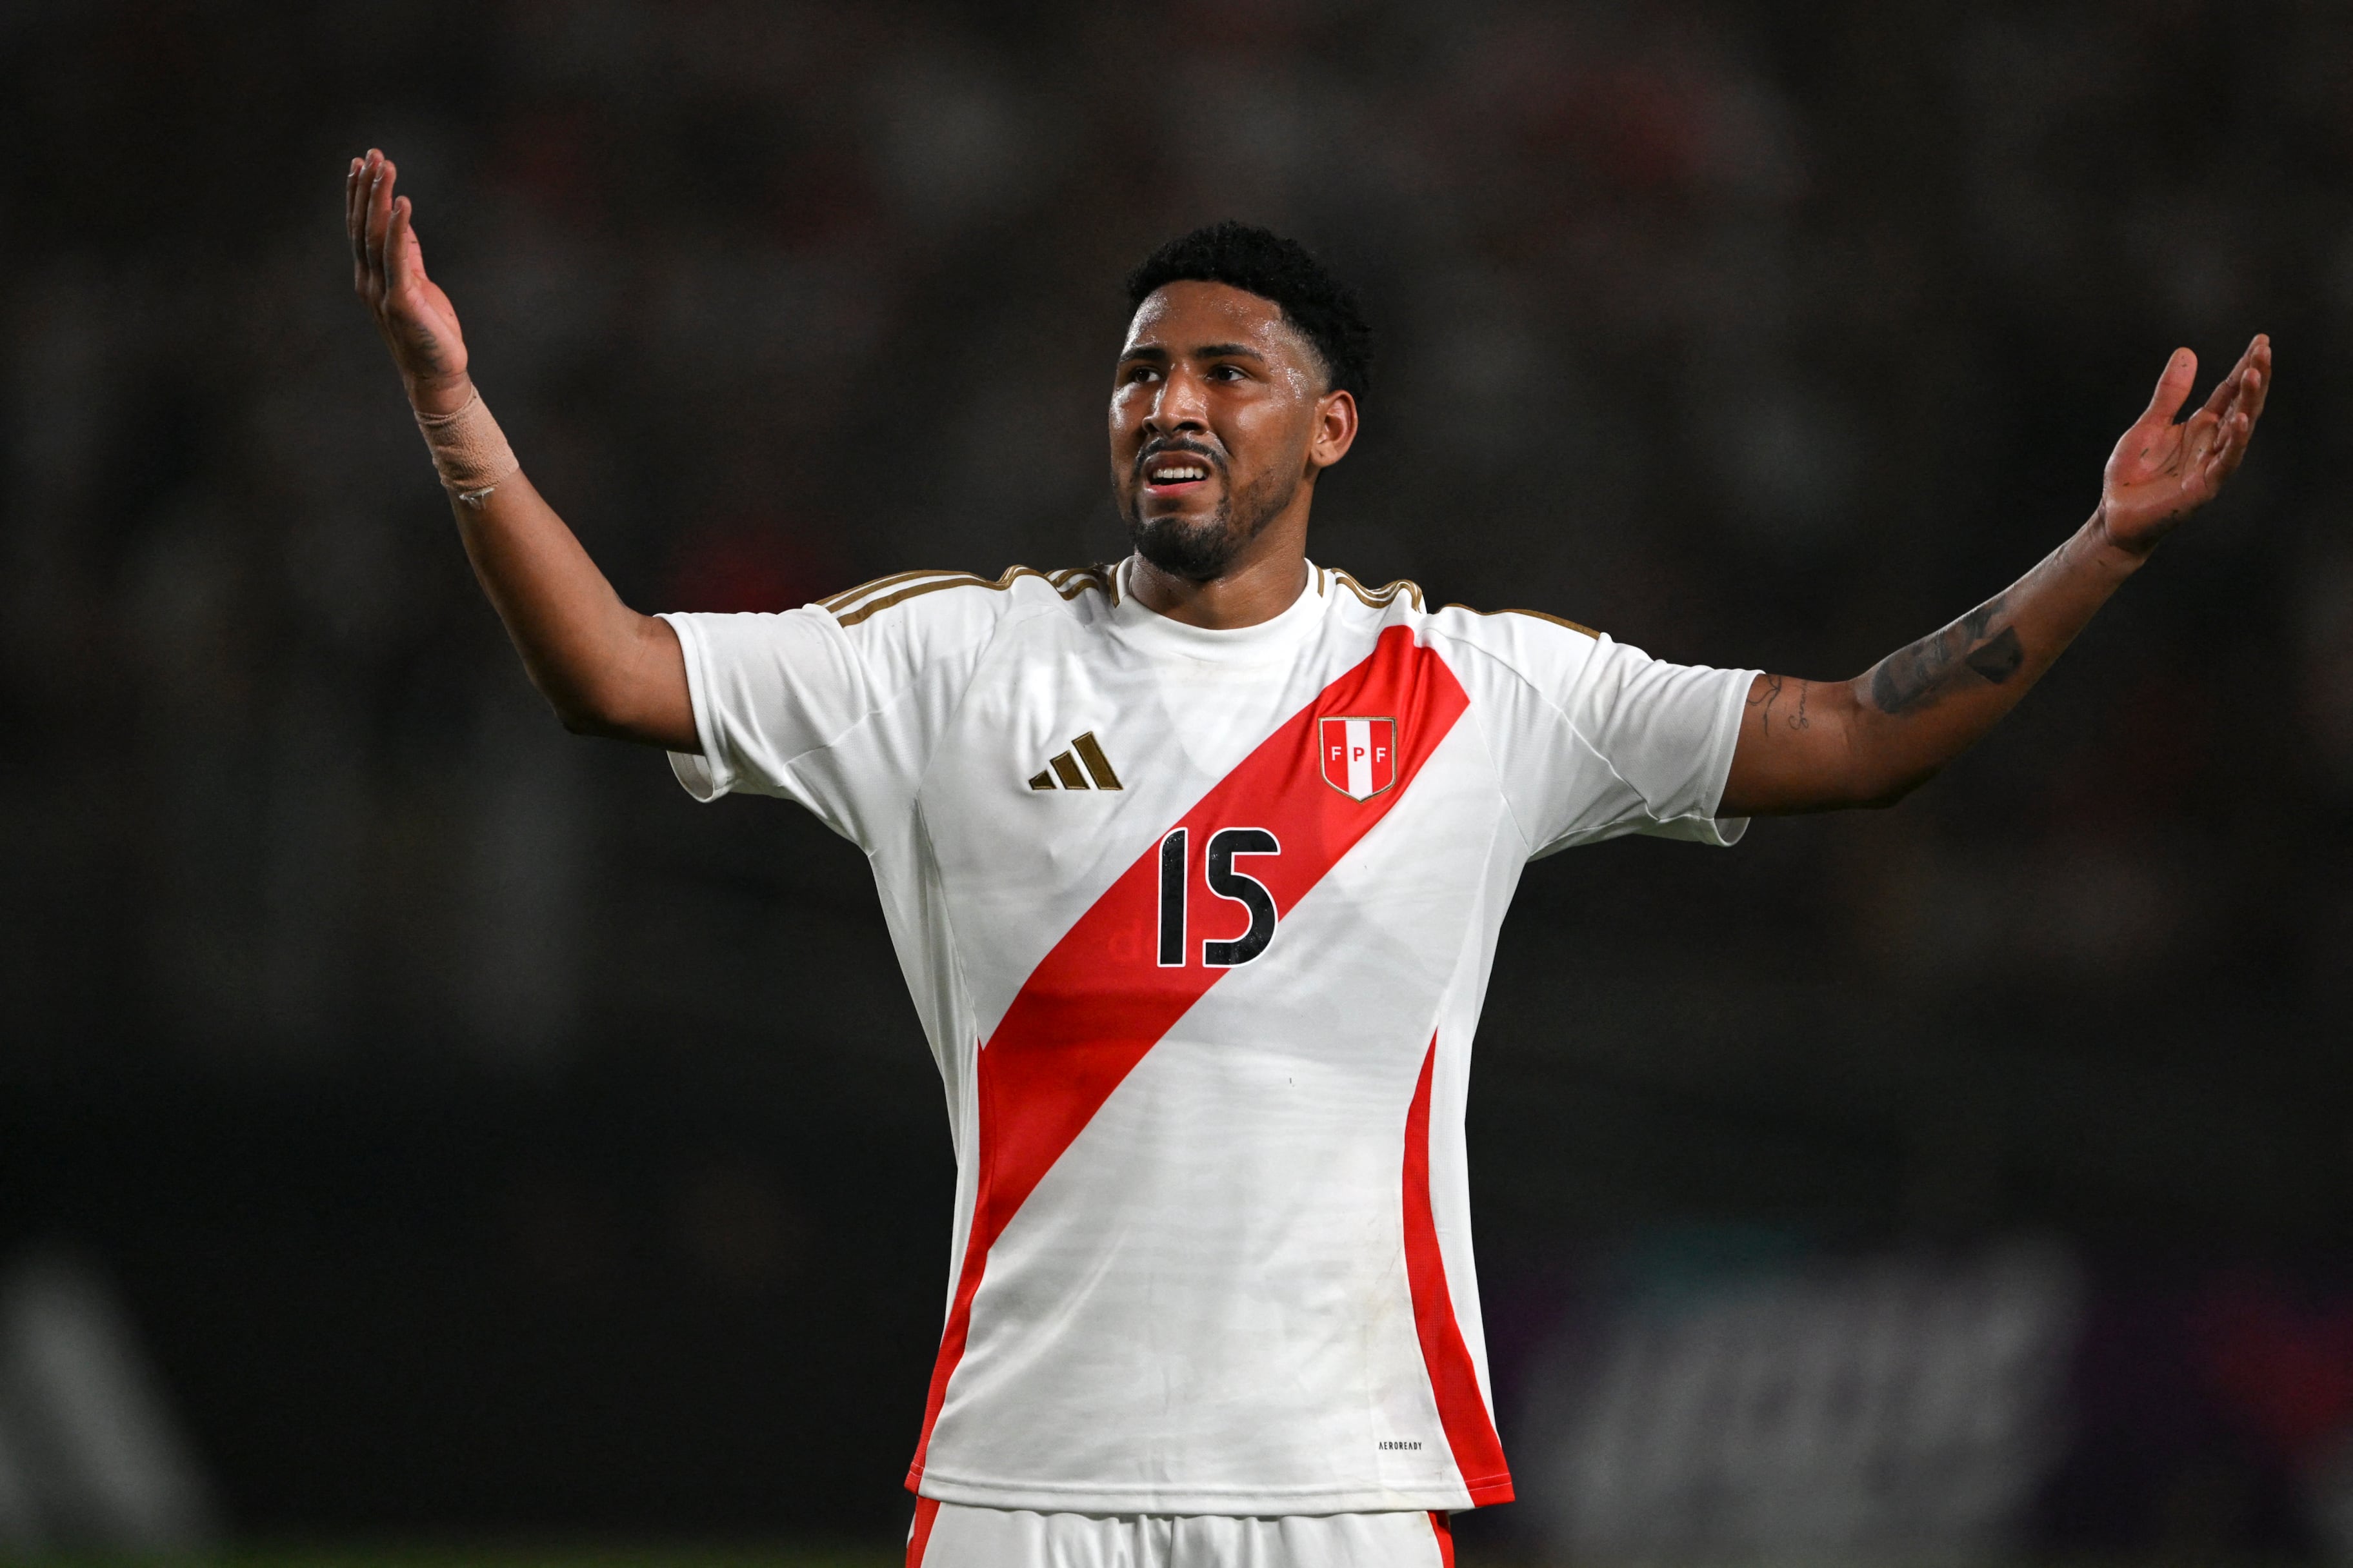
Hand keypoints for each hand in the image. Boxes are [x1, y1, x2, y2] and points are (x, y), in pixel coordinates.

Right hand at [346, 148, 470, 415]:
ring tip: (385, 167)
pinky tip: (404, 202)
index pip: (360, 227)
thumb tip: (401, 221)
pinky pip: (399, 258)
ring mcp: (383, 291)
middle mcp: (369, 280)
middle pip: (363, 225)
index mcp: (371, 276)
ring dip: (380, 198)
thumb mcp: (417, 285)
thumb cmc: (429, 331)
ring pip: (376, 236)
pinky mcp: (402, 301)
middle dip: (367, 187)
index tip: (360, 162)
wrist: (438, 374)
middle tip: (371, 154)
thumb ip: (407, 255)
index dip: (359, 194)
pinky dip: (401, 228)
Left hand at [2098, 334, 2270, 555]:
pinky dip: (2235, 441)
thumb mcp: (2149, 424)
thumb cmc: (2133, 473)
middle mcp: (2212, 442)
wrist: (2116, 515)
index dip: (2245, 367)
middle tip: (2264, 349)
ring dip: (2249, 402)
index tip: (2260, 341)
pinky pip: (2226, 461)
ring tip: (2256, 373)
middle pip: (2241, 404)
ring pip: (2239, 428)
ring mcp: (2212, 463)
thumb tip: (2186, 352)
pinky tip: (2241, 420)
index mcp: (2201, 425)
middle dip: (2255, 377)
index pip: (2229, 391)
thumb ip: (2169, 393)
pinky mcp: (2206, 486)